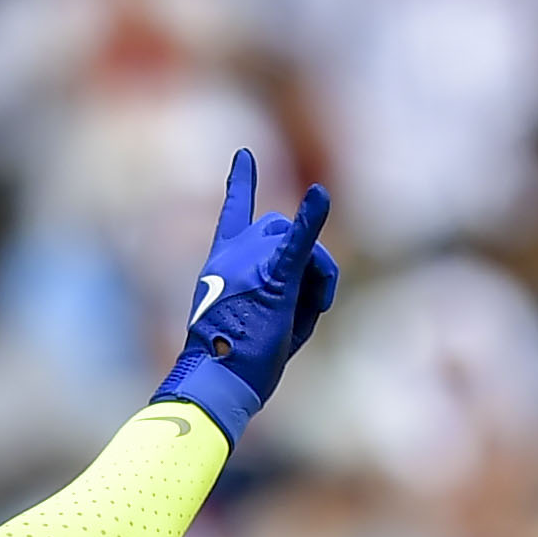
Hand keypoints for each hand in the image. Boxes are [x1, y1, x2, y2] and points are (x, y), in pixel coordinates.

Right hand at [157, 150, 341, 444]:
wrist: (217, 380)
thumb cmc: (237, 361)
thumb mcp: (256, 314)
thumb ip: (283, 283)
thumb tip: (313, 267)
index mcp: (221, 262)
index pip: (234, 213)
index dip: (241, 183)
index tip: (244, 156)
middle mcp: (234, 255)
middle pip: (281, 230)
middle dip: (302, 260)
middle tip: (311, 303)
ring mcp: (253, 265)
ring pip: (301, 246)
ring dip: (316, 276)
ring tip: (312, 311)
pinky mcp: (275, 282)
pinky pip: (298, 244)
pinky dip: (312, 219)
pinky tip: (320, 196)